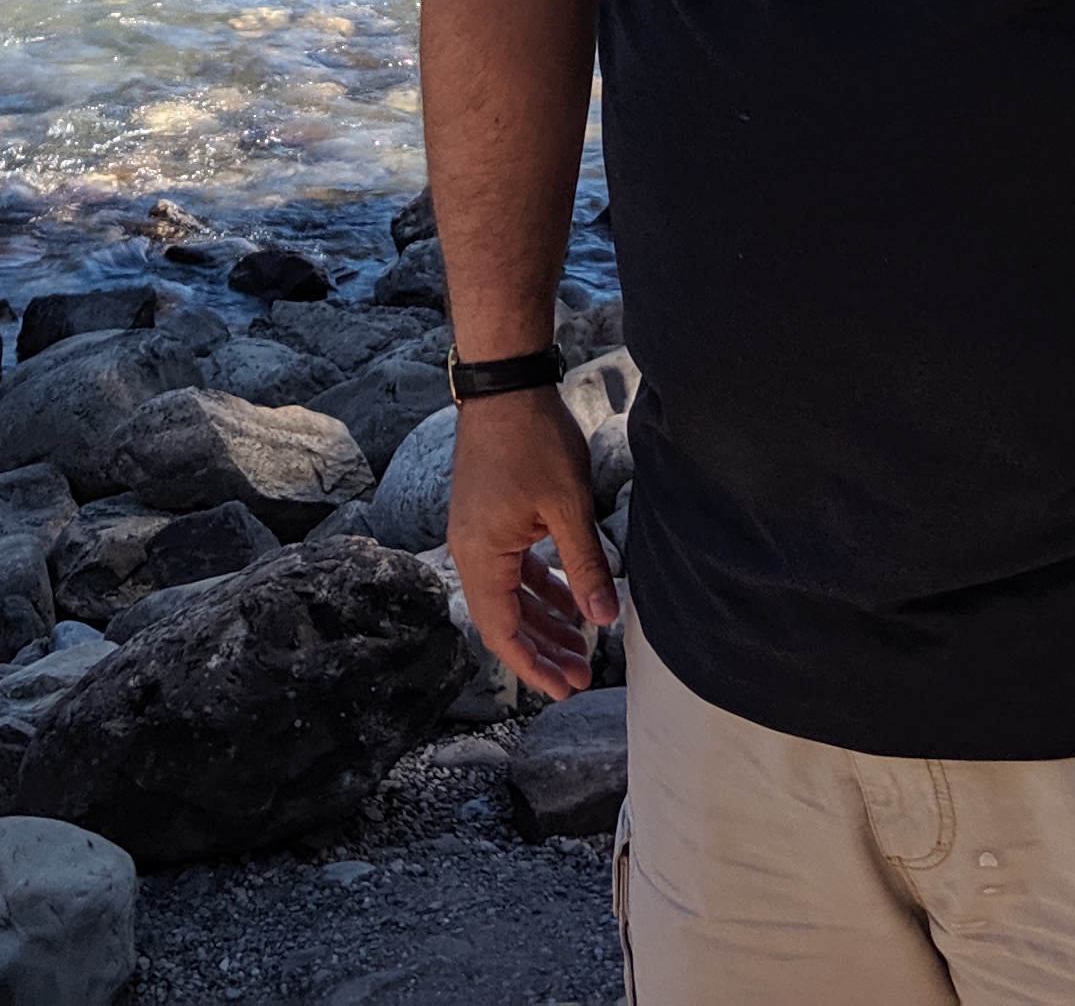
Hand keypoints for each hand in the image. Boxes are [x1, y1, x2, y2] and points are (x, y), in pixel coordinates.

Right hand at [446, 388, 617, 699]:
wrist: (505, 386)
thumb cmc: (533, 440)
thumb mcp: (568, 507)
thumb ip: (586, 566)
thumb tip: (603, 620)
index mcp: (481, 555)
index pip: (502, 630)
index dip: (532, 665)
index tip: (564, 688)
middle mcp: (471, 550)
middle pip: (505, 618)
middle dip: (543, 649)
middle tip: (582, 675)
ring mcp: (479, 534)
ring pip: (510, 594)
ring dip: (543, 619)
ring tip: (581, 644)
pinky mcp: (491, 518)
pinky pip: (513, 567)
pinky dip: (540, 586)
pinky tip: (570, 599)